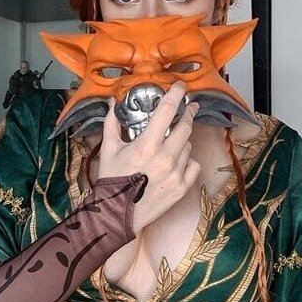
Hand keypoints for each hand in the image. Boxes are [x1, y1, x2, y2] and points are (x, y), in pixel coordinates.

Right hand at [98, 82, 200, 231]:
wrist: (117, 214)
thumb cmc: (112, 182)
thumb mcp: (108, 150)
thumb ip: (111, 124)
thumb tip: (111, 103)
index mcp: (146, 145)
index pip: (166, 112)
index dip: (176, 95)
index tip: (181, 86)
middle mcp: (164, 158)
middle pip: (185, 127)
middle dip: (188, 114)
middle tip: (188, 108)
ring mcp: (176, 174)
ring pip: (188, 146)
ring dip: (182, 141)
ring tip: (170, 144)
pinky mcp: (182, 188)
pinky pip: (193, 165)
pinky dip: (187, 161)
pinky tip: (176, 162)